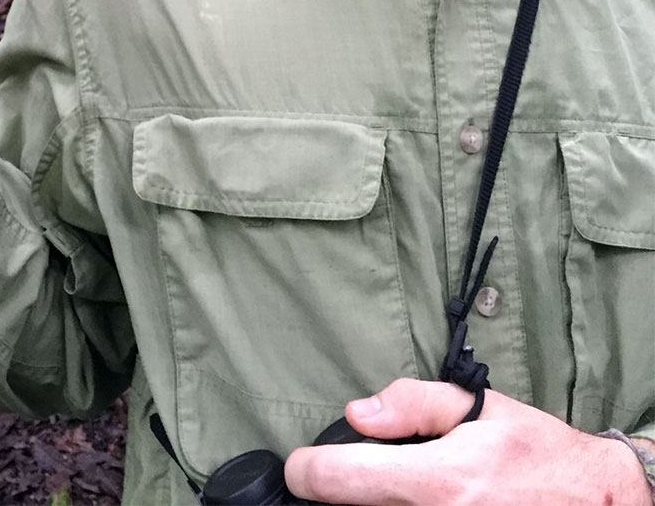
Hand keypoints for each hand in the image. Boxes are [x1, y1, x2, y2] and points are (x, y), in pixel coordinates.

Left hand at [284, 378, 648, 504]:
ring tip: (390, 489)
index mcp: (438, 480)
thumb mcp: (482, 408)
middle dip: (345, 492)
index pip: (336, 480)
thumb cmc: (540, 454)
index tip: (301, 465)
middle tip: (359, 477)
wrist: (598, 504)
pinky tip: (413, 502)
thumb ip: (414, 403)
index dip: (306, 469)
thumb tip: (358, 413)